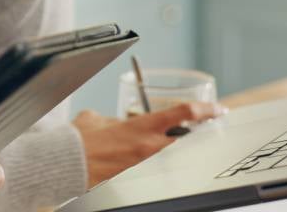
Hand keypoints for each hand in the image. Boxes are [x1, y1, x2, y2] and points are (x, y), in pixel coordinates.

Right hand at [73, 102, 223, 187]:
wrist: (68, 163)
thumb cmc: (79, 140)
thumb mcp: (97, 119)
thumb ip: (113, 119)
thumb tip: (116, 122)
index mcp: (143, 126)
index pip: (185, 114)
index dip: (206, 111)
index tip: (218, 110)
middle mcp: (149, 146)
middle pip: (187, 139)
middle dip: (196, 135)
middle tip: (200, 130)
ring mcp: (144, 164)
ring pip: (170, 155)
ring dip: (169, 149)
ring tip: (161, 145)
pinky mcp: (134, 176)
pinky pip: (149, 167)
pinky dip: (148, 161)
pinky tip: (135, 158)